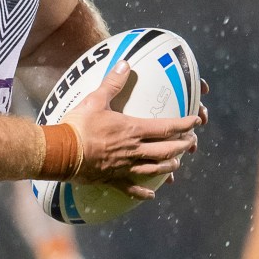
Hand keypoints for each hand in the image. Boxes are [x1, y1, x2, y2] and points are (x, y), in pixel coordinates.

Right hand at [64, 61, 199, 198]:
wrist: (62, 151)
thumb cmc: (80, 125)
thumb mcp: (96, 100)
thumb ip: (112, 83)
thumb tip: (125, 63)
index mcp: (132, 129)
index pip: (165, 127)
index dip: (183, 124)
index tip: (195, 122)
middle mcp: (134, 150)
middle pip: (165, 150)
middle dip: (182, 146)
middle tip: (191, 143)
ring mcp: (124, 166)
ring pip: (154, 169)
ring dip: (168, 167)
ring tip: (176, 164)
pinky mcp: (112, 178)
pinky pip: (131, 188)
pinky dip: (143, 192)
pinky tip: (151, 195)